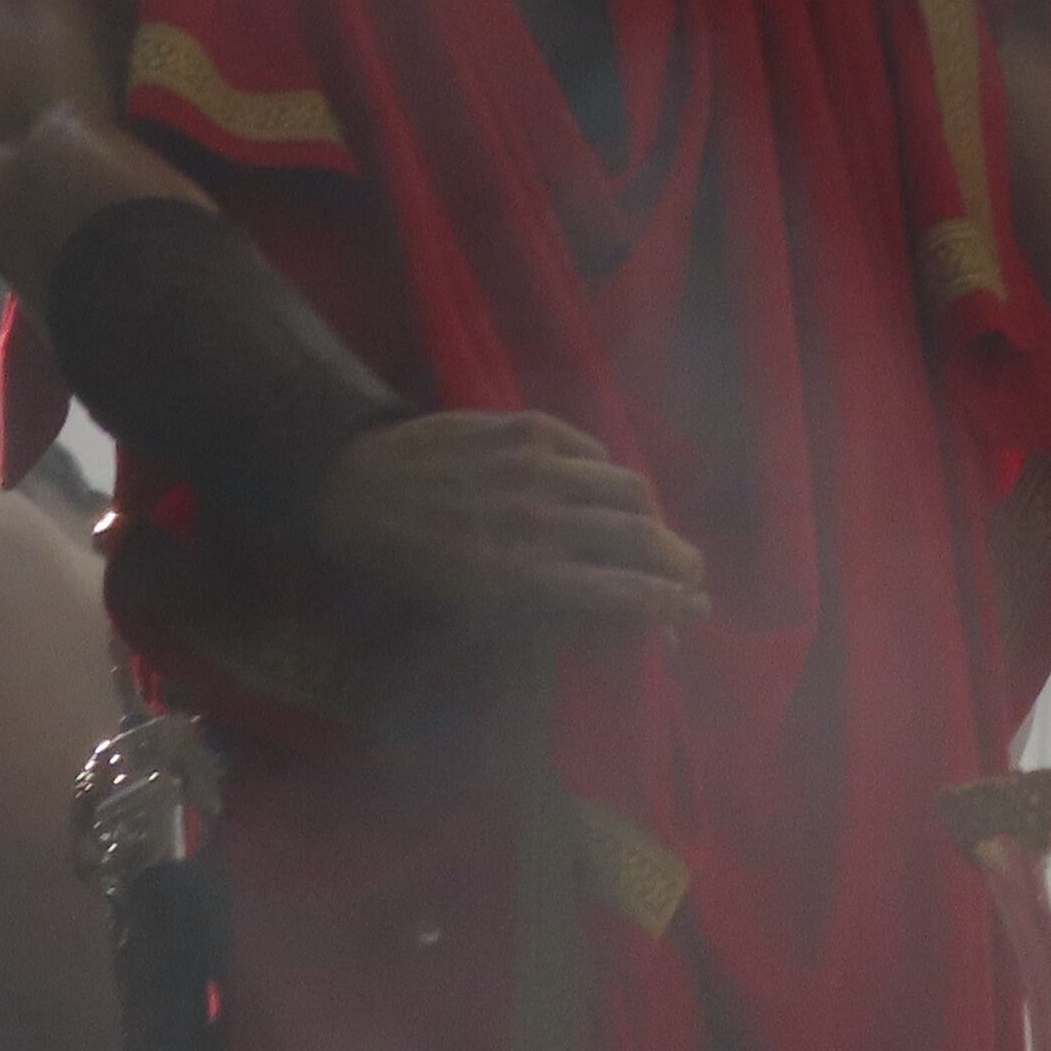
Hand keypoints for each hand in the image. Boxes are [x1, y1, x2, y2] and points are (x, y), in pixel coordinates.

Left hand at [303, 411, 708, 631]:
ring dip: (655, 516)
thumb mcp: (468, 610)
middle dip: (680, 562)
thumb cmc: (407, 565)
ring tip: (661, 534)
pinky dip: (609, 474)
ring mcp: (534, 466)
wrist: (354, 486)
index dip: (668, 603)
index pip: (621, 590)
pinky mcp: (526, 427)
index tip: (696, 613)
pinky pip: (591, 450)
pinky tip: (610, 491)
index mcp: (521, 576)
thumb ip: (542, 614)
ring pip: (626, 487)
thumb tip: (607, 623)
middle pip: (638, 538)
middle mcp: (536, 520)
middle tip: (694, 576)